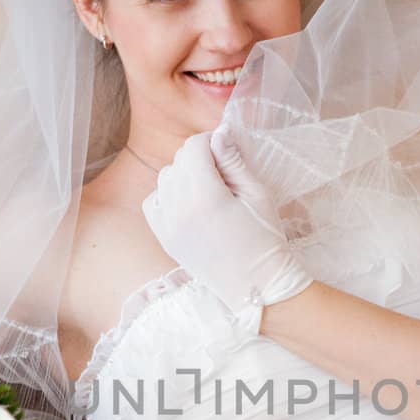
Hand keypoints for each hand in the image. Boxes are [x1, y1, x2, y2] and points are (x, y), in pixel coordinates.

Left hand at [141, 128, 312, 323]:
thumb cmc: (265, 238)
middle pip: (179, 160)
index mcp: (204, 195)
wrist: (257, 286)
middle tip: (224, 174)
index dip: (212, 142)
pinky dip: (168, 196)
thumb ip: (233, 161)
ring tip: (208, 190)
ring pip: (165, 178)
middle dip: (199, 158)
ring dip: (184, 175)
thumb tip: (219, 133)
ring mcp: (166, 225)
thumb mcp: (257, 193)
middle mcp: (178, 208)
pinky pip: (154, 201)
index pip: (194, 147)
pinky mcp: (164, 238)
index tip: (228, 151)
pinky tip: (189, 204)